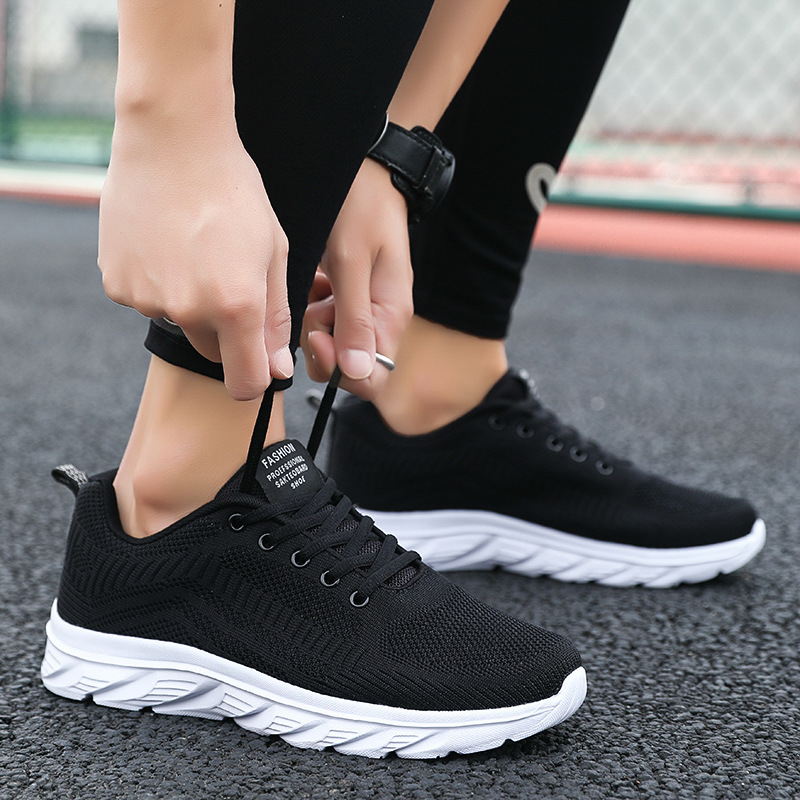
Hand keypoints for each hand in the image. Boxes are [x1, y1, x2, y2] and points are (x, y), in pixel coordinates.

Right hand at [98, 118, 292, 400]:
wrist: (172, 140)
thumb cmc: (234, 191)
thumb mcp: (273, 251)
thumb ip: (276, 317)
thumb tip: (278, 368)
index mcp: (237, 306)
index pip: (246, 383)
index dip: (255, 377)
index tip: (258, 361)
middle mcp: (189, 310)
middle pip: (213, 353)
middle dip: (226, 332)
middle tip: (228, 277)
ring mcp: (148, 299)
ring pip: (179, 323)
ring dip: (190, 303)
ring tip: (194, 250)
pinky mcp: (117, 284)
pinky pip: (147, 301)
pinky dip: (158, 284)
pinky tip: (164, 245)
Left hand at [301, 158, 412, 399]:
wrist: (366, 168)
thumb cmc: (361, 206)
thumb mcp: (352, 261)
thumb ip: (354, 319)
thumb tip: (357, 372)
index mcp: (391, 316)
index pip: (372, 378)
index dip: (339, 371)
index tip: (313, 336)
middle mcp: (382, 318)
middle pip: (350, 367)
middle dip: (322, 349)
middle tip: (307, 311)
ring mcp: (367, 307)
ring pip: (336, 344)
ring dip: (315, 325)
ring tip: (312, 287)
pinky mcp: (352, 295)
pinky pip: (330, 320)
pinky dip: (315, 307)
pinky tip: (314, 280)